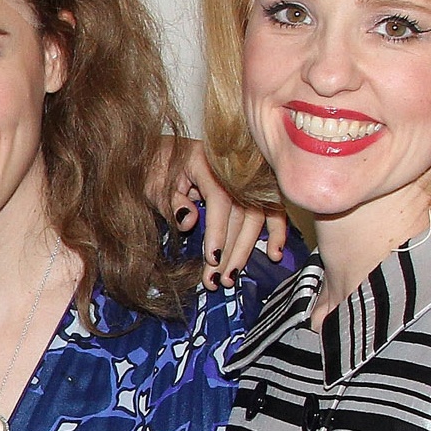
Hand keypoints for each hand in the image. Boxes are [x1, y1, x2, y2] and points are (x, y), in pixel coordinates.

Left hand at [156, 135, 289, 285]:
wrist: (159, 152)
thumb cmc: (154, 167)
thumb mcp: (155, 184)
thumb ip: (172, 202)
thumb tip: (189, 222)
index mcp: (207, 162)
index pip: (220, 200)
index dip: (218, 231)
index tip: (213, 259)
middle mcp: (231, 169)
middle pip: (241, 213)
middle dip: (230, 251)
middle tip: (217, 279)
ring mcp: (244, 178)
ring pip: (255, 217)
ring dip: (245, 250)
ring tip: (231, 277)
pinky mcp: (251, 188)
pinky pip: (270, 209)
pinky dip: (276, 231)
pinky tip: (275, 254)